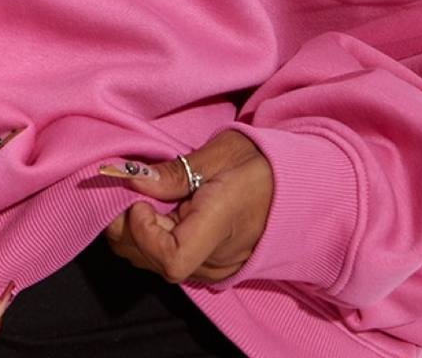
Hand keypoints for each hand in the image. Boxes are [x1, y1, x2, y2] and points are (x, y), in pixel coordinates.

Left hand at [98, 129, 272, 284]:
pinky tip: (152, 211)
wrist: (297, 187)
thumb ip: (173, 172)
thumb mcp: (219, 153)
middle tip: (124, 190)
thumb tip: (130, 179)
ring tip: (138, 197)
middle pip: (153, 262)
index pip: (171, 259)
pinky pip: (166, 261)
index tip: (140, 198)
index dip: (144, 232)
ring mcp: (213, 268)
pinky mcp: (208, 268)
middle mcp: (216, 259)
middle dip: (126, 227)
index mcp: (221, 226)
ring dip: (134, 233)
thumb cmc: (260, 163)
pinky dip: (148, 239)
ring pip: (154, 265)